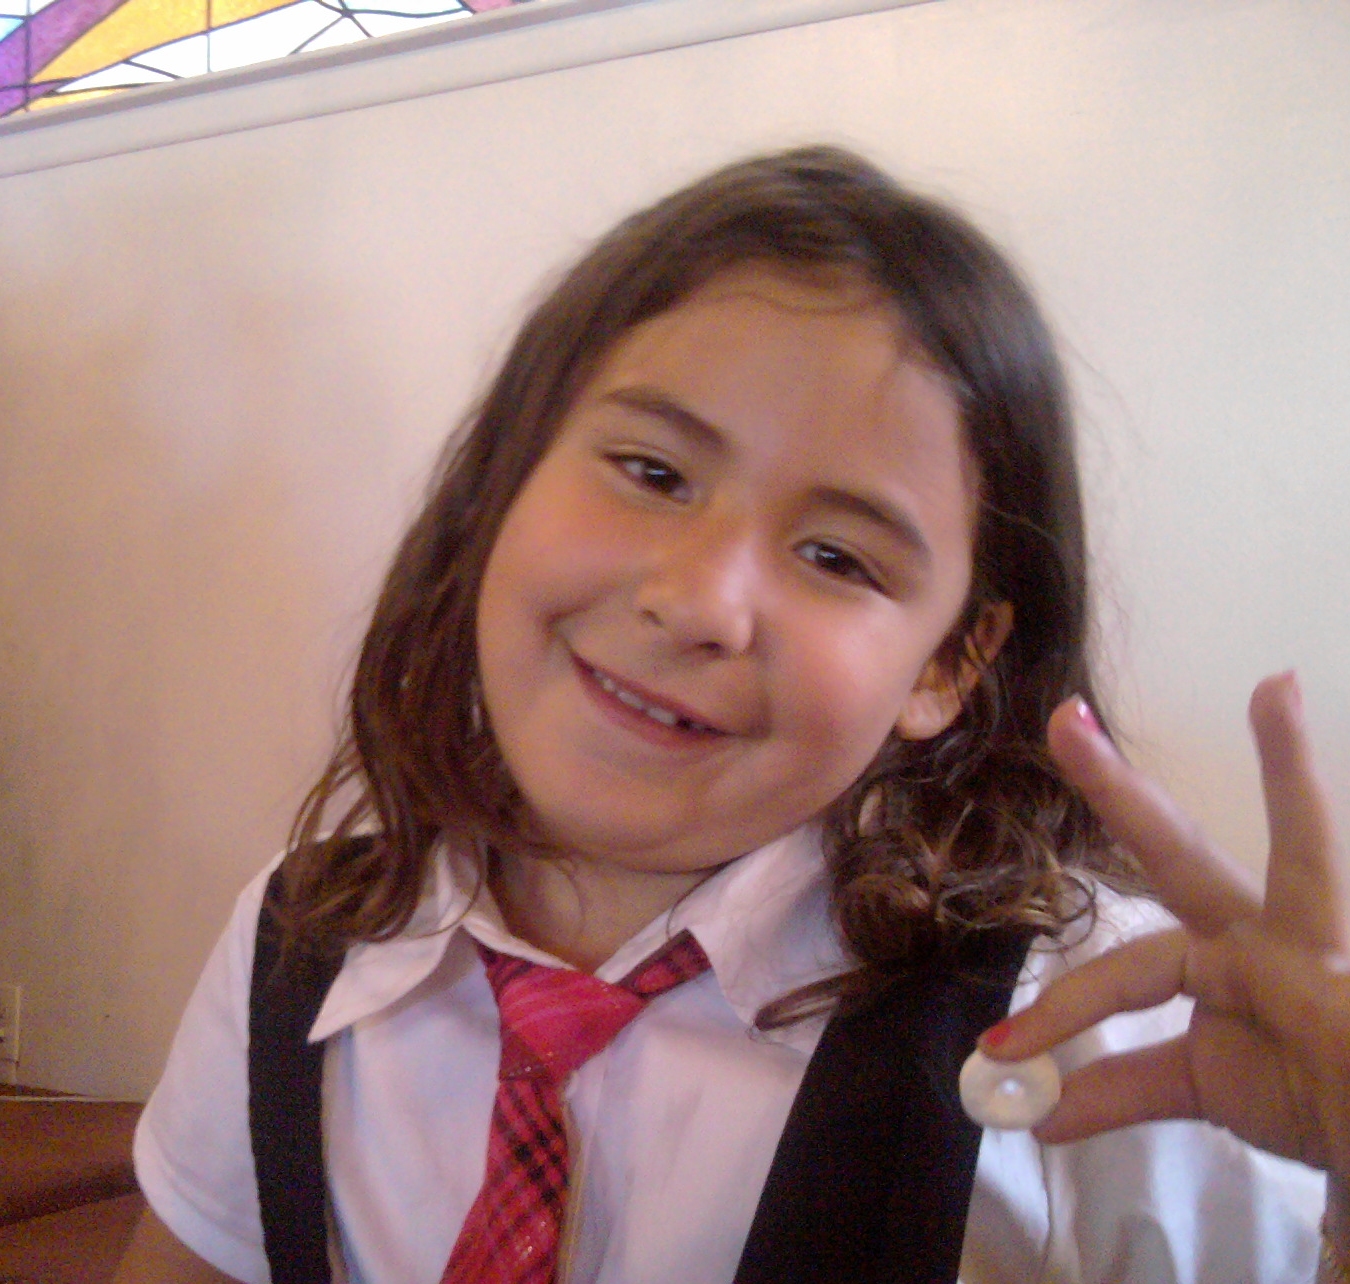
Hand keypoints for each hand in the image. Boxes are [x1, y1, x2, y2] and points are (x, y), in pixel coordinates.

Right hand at [979, 673, 1349, 1259]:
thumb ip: (1317, 998)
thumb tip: (1230, 985)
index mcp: (1318, 933)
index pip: (1303, 839)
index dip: (1286, 767)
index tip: (1276, 685)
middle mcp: (1264, 945)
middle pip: (1179, 858)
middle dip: (1119, 792)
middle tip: (1065, 720)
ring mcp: (1229, 1001)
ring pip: (1134, 974)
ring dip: (1067, 1004)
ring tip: (1002, 1045)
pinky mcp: (1214, 1068)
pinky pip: (1139, 1076)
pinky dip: (1091, 1097)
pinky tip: (1046, 1120)